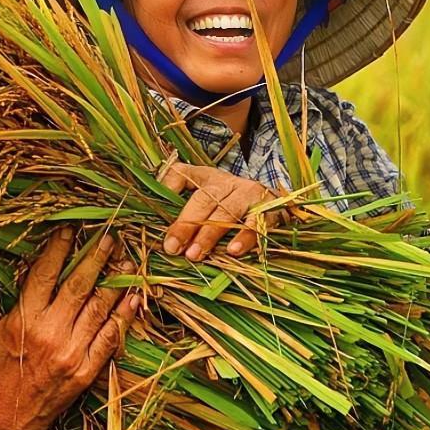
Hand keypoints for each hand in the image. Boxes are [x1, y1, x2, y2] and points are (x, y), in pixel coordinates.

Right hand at [0, 227, 139, 429]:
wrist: (9, 419)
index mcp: (25, 319)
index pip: (45, 274)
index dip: (59, 249)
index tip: (70, 229)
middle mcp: (51, 332)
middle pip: (78, 286)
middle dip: (95, 257)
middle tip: (109, 236)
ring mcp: (72, 351)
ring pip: (99, 308)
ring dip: (115, 282)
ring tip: (127, 260)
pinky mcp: (87, 370)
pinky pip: (109, 338)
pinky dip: (123, 317)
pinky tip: (133, 299)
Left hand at [158, 162, 281, 260]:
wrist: (276, 201)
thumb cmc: (230, 202)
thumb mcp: (204, 194)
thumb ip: (178, 198)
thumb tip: (153, 212)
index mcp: (207, 177)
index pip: (181, 175)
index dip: (167, 191)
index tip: (156, 213)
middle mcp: (228, 182)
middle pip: (204, 199)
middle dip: (186, 225)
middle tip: (173, 247)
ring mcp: (250, 193)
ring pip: (227, 212)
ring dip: (210, 235)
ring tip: (195, 254)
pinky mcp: (269, 208)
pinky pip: (256, 223)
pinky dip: (245, 238)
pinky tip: (233, 251)